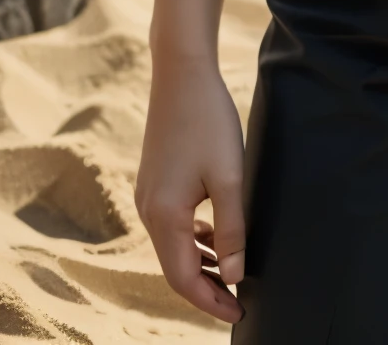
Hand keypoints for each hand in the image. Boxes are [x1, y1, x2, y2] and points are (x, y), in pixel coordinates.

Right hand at [135, 53, 247, 321]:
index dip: (210, 302)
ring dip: (201, 264)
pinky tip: (216, 235)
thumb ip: (232, 228)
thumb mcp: (228, 176)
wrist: (181, 73)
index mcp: (164, 215)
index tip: (239, 314)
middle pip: (176, 267)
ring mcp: (148, 196)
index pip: (184, 279)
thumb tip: (234, 276)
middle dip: (206, 288)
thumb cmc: (208, 120)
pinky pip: (172, 225)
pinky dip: (194, 239)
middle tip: (239, 301)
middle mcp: (148, 211)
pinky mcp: (155, 181)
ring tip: (232, 274)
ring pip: (174, 246)